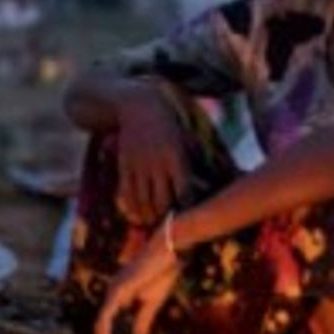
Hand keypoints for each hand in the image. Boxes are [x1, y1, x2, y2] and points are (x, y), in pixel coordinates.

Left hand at [93, 229, 181, 333]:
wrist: (169, 252)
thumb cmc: (162, 272)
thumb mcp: (151, 304)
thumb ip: (142, 322)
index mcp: (119, 297)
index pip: (107, 325)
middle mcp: (112, 294)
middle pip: (100, 327)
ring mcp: (112, 291)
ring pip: (100, 324)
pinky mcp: (117, 291)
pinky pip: (106, 316)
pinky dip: (104, 333)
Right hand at [115, 88, 189, 225]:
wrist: (140, 106)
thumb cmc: (170, 125)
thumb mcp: (187, 140)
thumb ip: (194, 163)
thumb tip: (209, 185)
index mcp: (177, 158)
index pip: (185, 193)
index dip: (187, 210)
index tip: (189, 219)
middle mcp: (158, 164)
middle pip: (162, 202)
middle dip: (166, 219)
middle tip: (169, 227)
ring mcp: (139, 166)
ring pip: (144, 202)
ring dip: (149, 217)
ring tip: (153, 223)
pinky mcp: (125, 165)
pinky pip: (127, 193)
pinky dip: (131, 208)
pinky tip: (136, 216)